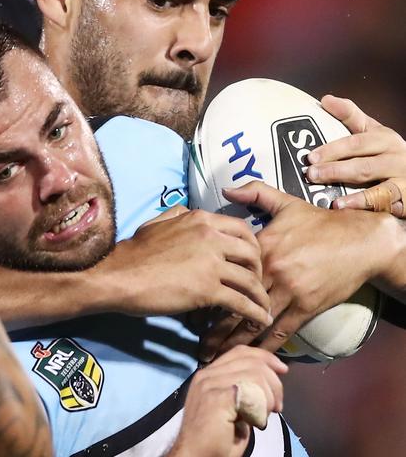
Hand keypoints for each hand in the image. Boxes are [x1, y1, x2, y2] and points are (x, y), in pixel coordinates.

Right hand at [110, 205, 272, 328]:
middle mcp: (211, 237)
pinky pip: (241, 302)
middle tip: (257, 284)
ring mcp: (211, 263)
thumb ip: (176, 216)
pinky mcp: (207, 290)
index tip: (251, 260)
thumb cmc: (133, 252)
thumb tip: (187, 212)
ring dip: (261, 296)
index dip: (252, 246)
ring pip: (250, 279)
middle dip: (260, 270)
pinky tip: (258, 321)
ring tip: (263, 308)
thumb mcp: (156, 223)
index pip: (242, 228)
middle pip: (253, 252)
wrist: (118, 276)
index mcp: (200, 219)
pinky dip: (254, 313)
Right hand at [168, 346, 286, 456]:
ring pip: (255, 374)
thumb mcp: (232, 408)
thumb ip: (242, 390)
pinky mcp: (217, 398)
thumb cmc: (215, 439)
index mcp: (208, 375)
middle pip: (251, 361)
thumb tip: (267, 382)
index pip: (240, 352)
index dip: (264, 357)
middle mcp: (207, 375)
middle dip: (273, 383)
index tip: (282, 371)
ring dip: (269, 397)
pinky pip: (251, 391)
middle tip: (276, 407)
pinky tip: (257, 421)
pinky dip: (261, 407)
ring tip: (265, 416)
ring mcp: (210, 385)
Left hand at [199, 181, 397, 359]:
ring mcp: (289, 291)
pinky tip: (250, 358)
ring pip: (254, 322)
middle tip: (197, 345)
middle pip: (234, 303)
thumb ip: (254, 194)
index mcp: (260, 247)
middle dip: (213, 328)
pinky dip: (264, 346)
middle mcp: (271, 271)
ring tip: (215, 358)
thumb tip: (226, 189)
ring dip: (233, 343)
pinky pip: (281, 332)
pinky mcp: (307, 307)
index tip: (190, 306)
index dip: (207, 292)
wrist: (359, 240)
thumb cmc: (319, 223)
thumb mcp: (285, 203)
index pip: (225, 273)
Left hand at [306, 95, 405, 216]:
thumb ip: (350, 116)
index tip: (311, 157)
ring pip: (378, 189)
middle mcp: (396, 158)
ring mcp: (403, 181)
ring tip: (334, 202)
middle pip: (364, 166)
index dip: (333, 149)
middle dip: (337, 171)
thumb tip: (325, 99)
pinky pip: (387, 207)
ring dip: (355, 197)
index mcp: (385, 139)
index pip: (356, 142)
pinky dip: (371, 211)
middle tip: (312, 176)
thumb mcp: (373, 131)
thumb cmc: (386, 152)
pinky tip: (354, 215)